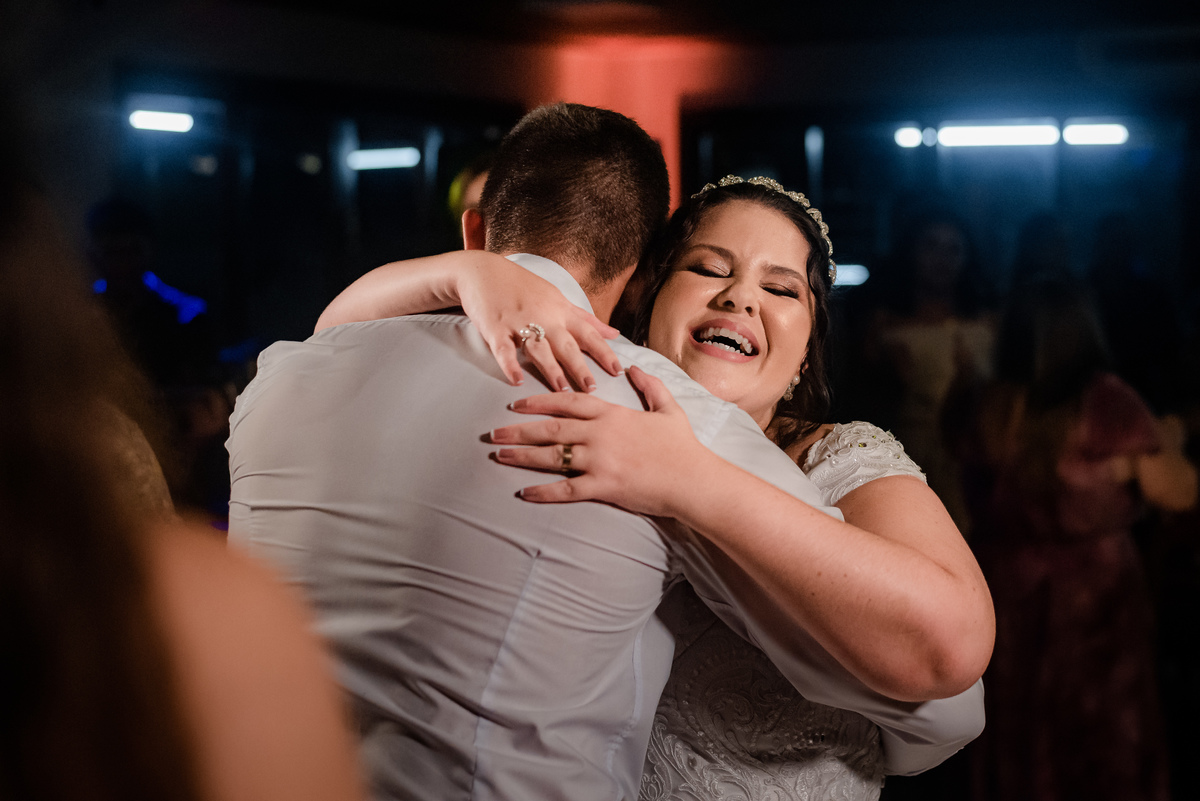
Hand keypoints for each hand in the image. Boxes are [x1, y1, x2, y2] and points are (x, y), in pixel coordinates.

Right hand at [456, 257, 622, 390]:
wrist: (483, 270)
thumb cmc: (523, 286)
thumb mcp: (558, 298)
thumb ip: (586, 319)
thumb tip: (614, 333)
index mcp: (560, 311)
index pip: (588, 333)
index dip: (604, 352)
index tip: (618, 371)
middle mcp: (543, 316)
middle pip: (566, 344)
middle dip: (580, 367)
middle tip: (592, 388)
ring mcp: (518, 322)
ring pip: (538, 348)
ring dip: (550, 368)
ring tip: (562, 389)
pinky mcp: (495, 328)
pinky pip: (504, 349)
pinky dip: (510, 365)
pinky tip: (516, 380)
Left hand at [490, 366, 710, 515]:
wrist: (694, 480)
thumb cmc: (683, 446)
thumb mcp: (668, 408)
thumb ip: (650, 386)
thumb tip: (634, 368)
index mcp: (612, 414)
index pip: (567, 401)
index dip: (538, 401)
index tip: (516, 404)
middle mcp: (600, 434)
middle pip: (551, 428)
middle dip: (519, 430)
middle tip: (493, 433)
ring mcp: (600, 461)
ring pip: (552, 456)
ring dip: (523, 456)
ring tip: (500, 456)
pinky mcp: (603, 487)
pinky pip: (566, 490)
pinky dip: (543, 492)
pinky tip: (524, 492)